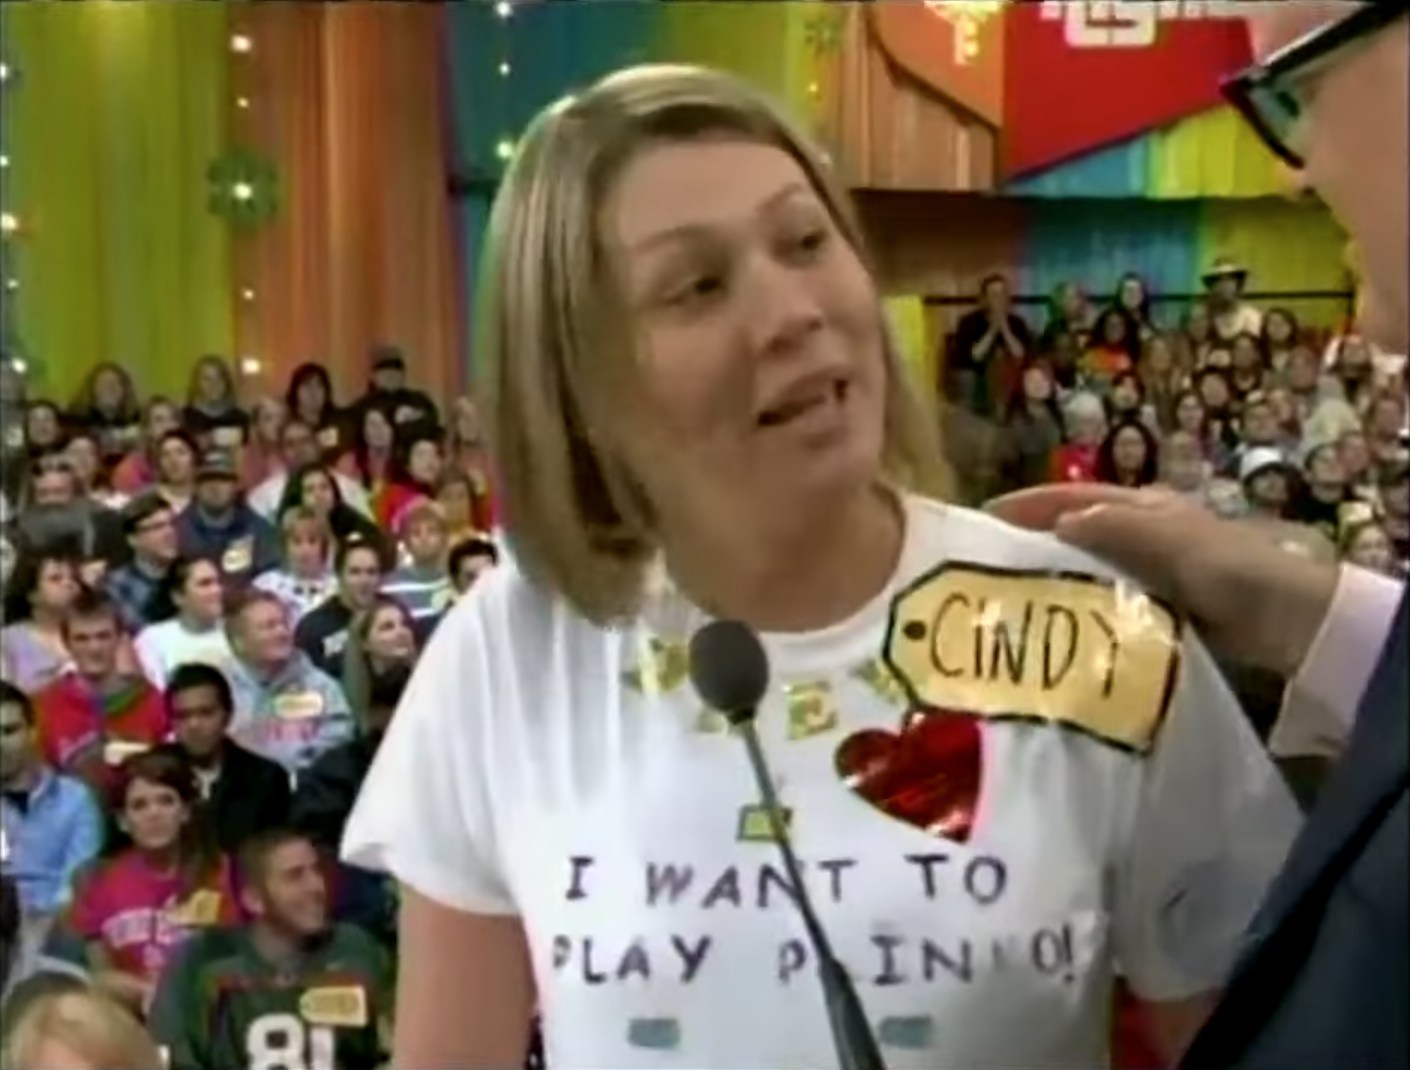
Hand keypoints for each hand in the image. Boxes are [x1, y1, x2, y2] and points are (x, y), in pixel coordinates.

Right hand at [986, 484, 1340, 677]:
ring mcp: (1152, 574)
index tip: (978, 519)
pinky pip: (1107, 608)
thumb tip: (1056, 522)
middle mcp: (1143, 533)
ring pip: (1087, 573)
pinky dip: (1079, 615)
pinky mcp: (1160, 612)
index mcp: (1144, 505)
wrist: (1289, 621)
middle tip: (980, 569)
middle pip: (1074, 534)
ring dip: (1051, 583)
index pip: (1071, 497)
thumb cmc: (1230, 568)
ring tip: (1006, 605)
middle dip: (1029, 544)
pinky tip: (1055, 635)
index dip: (1026, 504)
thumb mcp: (1169, 539)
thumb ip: (1114, 527)